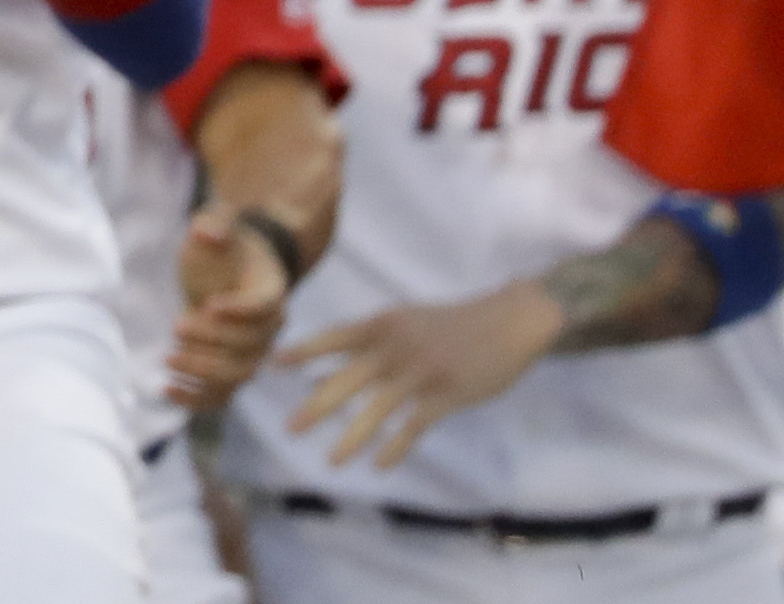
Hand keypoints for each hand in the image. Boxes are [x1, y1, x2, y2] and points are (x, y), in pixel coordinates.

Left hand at [166, 203, 295, 408]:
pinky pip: (221, 395)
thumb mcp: (219, 223)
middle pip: (248, 345)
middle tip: (177, 325)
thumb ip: (215, 224)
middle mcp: (269, 327)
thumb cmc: (225, 246)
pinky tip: (167, 389)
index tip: (209, 303)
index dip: (240, 309)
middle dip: (211, 339)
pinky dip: (196, 399)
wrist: (232, 268)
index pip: (263, 307)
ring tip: (169, 357)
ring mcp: (252, 352)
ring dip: (203, 370)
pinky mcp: (232, 369)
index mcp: (271, 291)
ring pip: (237, 375)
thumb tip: (206, 233)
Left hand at [280, 282, 565, 468]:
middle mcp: (396, 346)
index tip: (274, 365)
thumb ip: (374, 340)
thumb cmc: (454, 323)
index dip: (305, 352)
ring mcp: (421, 371)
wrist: (509, 321)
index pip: (335, 337)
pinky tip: (380, 465)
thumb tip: (335, 362)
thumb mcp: (407, 320)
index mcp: (384, 324)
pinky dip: (395, 447)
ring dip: (352, 437)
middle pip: (348, 379)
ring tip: (332, 461)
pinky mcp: (447, 393)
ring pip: (377, 409)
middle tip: (290, 428)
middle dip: (317, 406)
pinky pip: (414, 426)